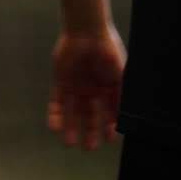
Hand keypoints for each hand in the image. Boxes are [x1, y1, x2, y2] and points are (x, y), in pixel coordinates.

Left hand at [48, 26, 126, 149]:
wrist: (87, 32)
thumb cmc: (108, 51)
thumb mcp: (121, 74)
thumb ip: (122, 95)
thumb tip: (124, 118)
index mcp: (108, 88)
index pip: (110, 112)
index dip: (110, 126)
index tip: (110, 139)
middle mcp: (92, 90)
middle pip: (91, 116)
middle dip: (90, 132)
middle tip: (89, 147)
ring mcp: (76, 87)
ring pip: (73, 113)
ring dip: (71, 128)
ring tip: (70, 144)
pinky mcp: (60, 84)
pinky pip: (57, 103)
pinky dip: (56, 116)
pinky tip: (56, 128)